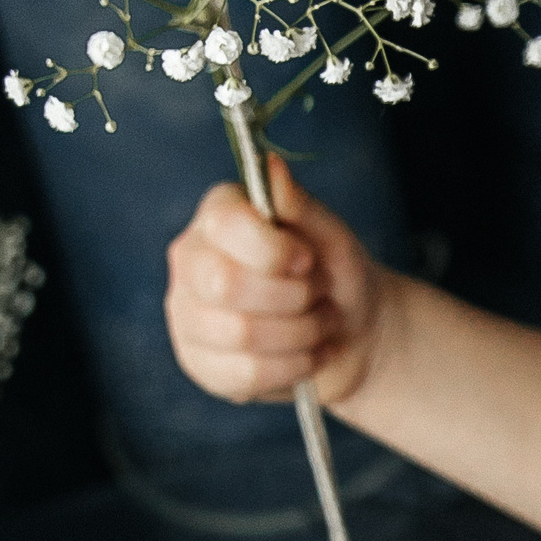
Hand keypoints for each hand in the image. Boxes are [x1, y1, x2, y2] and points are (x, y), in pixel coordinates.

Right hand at [165, 155, 387, 407]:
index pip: (225, 226)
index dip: (275, 249)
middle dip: (293, 296)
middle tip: (317, 294)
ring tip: (319, 323)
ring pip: (240, 334)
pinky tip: (305, 354)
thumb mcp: (331, 235)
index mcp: (219, 217)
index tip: (308, 259)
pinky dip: (293, 367)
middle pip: (226, 285)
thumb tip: (271, 166)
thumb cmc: (338, 273)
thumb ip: (299, 204)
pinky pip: (244, 374)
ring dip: (302, 333)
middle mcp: (190, 260)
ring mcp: (186, 314)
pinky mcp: (198, 362)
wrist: (354, 333)